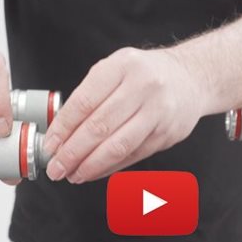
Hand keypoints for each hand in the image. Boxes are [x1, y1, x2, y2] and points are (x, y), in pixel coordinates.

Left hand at [43, 47, 205, 182]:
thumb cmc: (145, 75)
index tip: (49, 146)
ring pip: (117, 146)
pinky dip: (109, 167)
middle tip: (56, 167)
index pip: (84, 102)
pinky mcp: (166, 134)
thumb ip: (90, 97)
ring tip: (73, 174)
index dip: (63, 128)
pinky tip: (94, 171)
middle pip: (99, 127)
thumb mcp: (115, 70)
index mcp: (122, 66)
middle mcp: (143, 87)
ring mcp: (157, 112)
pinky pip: (132, 155)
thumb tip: (60, 134)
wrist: (191, 78)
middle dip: (72, 152)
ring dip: (90, 165)